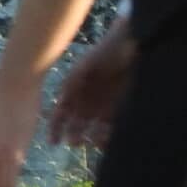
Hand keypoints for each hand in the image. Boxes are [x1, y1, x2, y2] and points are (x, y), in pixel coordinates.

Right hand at [47, 22, 136, 148]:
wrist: (132, 44)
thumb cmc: (105, 52)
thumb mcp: (83, 67)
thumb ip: (71, 85)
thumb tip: (60, 104)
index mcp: (73, 91)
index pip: (60, 114)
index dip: (55, 128)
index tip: (54, 142)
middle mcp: (86, 101)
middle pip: (77, 125)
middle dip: (74, 135)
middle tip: (76, 142)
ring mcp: (103, 106)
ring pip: (94, 129)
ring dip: (93, 138)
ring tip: (95, 140)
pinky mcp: (119, 108)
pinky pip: (112, 127)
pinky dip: (109, 135)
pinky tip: (108, 138)